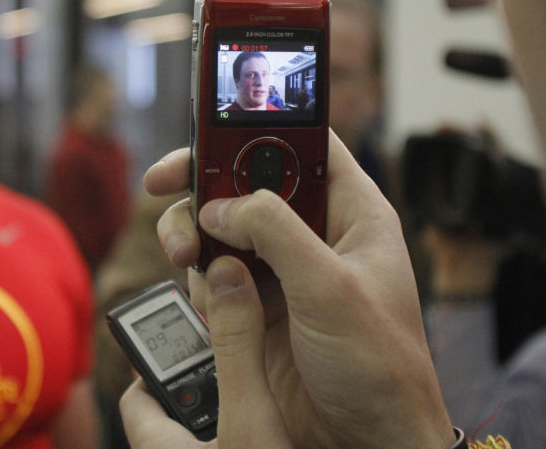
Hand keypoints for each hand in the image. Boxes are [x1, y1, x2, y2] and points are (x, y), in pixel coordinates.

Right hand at [124, 132, 453, 448]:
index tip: (205, 131)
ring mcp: (279, 271)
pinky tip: (210, 297)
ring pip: (217, 226)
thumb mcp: (332, 288)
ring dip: (191, 235)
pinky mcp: (252, 306)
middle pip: (243, 181)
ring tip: (187, 257)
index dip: (251, 128)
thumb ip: (276, 232)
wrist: (366, 441)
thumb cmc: (381, 366)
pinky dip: (197, 278)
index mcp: (350, 213)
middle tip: (164, 187)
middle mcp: (312, 234)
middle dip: (202, 185)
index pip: (299, 143)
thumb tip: (221, 204)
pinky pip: (210, 274)